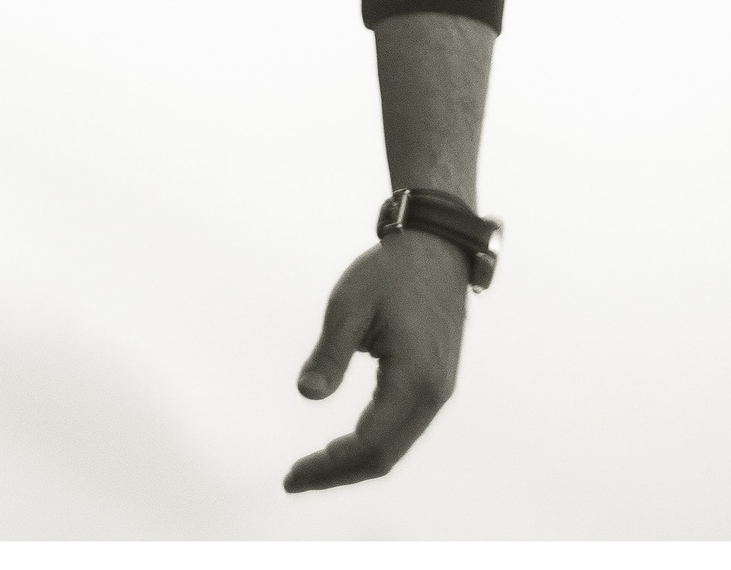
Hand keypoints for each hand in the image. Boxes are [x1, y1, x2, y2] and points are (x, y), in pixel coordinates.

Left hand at [283, 228, 467, 491]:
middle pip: (384, 458)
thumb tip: (306, 394)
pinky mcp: (435, 385)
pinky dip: (371, 445)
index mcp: (414, 379)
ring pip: (395, 448)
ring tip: (313, 467)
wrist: (436, 250)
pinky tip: (343, 445)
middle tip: (294, 479)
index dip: (330, 467)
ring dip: (354, 463)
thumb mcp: (349, 303)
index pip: (369, 446)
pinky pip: (402, 430)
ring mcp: (438, 393)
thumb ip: (330, 352)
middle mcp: (433, 395)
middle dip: (338, 473)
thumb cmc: (390, 272)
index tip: (292, 476)